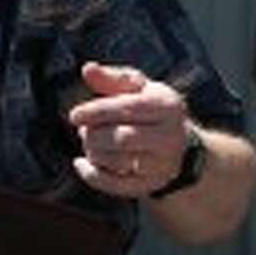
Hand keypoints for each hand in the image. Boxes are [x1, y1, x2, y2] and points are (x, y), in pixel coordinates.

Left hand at [67, 62, 190, 198]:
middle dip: (95, 135)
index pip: (128, 108)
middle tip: (84, 132)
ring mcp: (162, 164)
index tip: (74, 115)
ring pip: (119, 163)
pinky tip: (81, 164)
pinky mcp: (151, 185)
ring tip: (90, 144)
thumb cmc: (151, 110)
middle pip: (123, 139)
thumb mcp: (138, 89)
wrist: (181, 147)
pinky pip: (117, 186)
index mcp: (167, 106)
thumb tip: (87, 68)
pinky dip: (93, 176)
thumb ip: (112, 78)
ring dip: (94, 153)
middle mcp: (169, 136)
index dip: (97, 111)